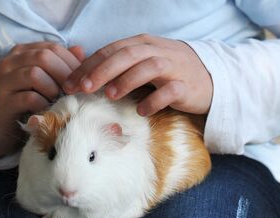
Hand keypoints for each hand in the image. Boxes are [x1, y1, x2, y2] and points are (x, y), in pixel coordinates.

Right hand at [0, 42, 84, 174]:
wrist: (1, 129)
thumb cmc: (28, 104)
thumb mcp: (46, 81)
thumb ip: (62, 65)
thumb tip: (81, 51)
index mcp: (22, 52)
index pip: (52, 48)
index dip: (71, 63)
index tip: (83, 80)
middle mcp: (10, 62)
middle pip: (44, 57)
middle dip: (64, 75)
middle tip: (74, 91)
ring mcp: (4, 81)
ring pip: (35, 74)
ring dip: (52, 89)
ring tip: (58, 100)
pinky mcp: (3, 101)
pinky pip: (29, 97)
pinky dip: (43, 104)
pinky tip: (47, 110)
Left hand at [63, 34, 211, 115]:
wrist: (209, 79)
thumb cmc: (167, 73)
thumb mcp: (142, 63)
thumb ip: (117, 66)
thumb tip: (82, 75)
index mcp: (142, 45)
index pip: (111, 50)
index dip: (89, 65)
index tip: (70, 82)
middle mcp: (156, 51)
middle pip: (127, 55)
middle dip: (102, 70)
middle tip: (84, 87)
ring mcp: (173, 67)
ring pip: (149, 67)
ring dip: (127, 79)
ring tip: (110, 95)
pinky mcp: (186, 86)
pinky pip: (170, 90)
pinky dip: (155, 99)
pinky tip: (142, 110)